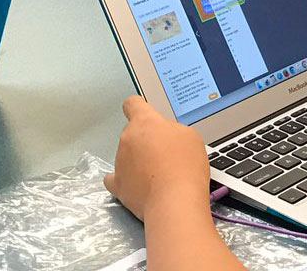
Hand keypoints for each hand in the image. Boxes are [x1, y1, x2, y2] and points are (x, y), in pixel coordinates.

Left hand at [104, 96, 210, 221]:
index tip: (142, 113)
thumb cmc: (185, 165)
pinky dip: (125, 179)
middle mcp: (127, 139)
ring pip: (127, 155)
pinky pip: (116, 178)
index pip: (133, 104)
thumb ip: (173, 129)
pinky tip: (137, 184)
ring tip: (160, 174)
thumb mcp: (190, 136)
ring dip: (138, 161)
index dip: (138, 107)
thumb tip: (166, 135)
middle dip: (146, 141)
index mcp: (145, 122)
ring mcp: (120, 163)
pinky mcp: (117, 185)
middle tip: (166, 153)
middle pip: (133, 133)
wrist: (175, 200)